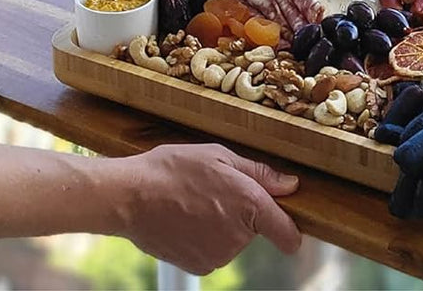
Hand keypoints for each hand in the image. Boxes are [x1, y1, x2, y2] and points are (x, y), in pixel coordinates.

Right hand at [119, 144, 300, 274]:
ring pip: (232, 239)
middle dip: (241, 211)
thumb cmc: (174, 169)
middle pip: (254, 228)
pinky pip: (213, 251)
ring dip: (222, 224)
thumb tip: (290, 186)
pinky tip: (185, 218)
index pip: (287, 234)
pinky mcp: (200, 266)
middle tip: (215, 189)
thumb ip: (259, 173)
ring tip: (194, 201)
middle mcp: (238, 236)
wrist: (131, 197)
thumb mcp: (219, 156)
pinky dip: (205, 237)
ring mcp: (218, 256)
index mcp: (250, 204)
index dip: (290, 229)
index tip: (287, 223)